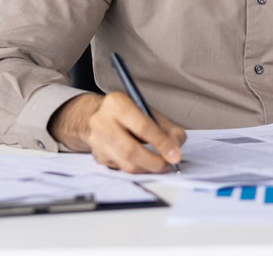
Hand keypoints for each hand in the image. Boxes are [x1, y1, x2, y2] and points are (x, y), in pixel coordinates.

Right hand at [48, 92, 186, 172]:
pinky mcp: (98, 157)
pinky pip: (122, 168)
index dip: (161, 143)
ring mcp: (97, 141)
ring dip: (148, 168)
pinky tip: (145, 163)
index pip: (142, 126)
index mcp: (116, 103)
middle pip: (130, 150)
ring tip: (161, 166)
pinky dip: (138, 169)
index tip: (176, 155)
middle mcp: (101, 121)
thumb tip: (177, 145)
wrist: (95, 115)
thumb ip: (165, 127)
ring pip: (126, 164)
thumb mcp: (146, 110)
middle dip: (154, 162)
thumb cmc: (127, 112)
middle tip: (169, 165)